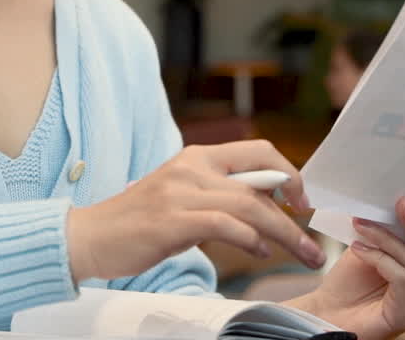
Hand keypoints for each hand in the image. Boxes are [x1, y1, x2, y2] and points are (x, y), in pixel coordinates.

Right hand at [66, 140, 326, 281]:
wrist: (90, 236)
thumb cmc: (139, 222)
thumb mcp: (183, 196)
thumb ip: (219, 193)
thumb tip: (265, 202)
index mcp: (197, 157)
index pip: (259, 150)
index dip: (290, 173)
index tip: (303, 202)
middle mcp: (192, 168)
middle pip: (262, 182)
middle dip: (295, 215)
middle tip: (314, 243)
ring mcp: (181, 192)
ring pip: (251, 206)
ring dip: (284, 234)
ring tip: (301, 254)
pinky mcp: (172, 220)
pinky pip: (225, 224)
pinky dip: (250, 239)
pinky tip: (259, 252)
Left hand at [286, 175, 404, 339]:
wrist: (327, 314)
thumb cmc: (349, 283)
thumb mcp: (371, 245)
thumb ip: (389, 229)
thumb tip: (395, 196)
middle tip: (401, 201)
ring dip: (386, 238)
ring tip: (361, 223)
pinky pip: (401, 277)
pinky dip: (379, 258)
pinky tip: (359, 248)